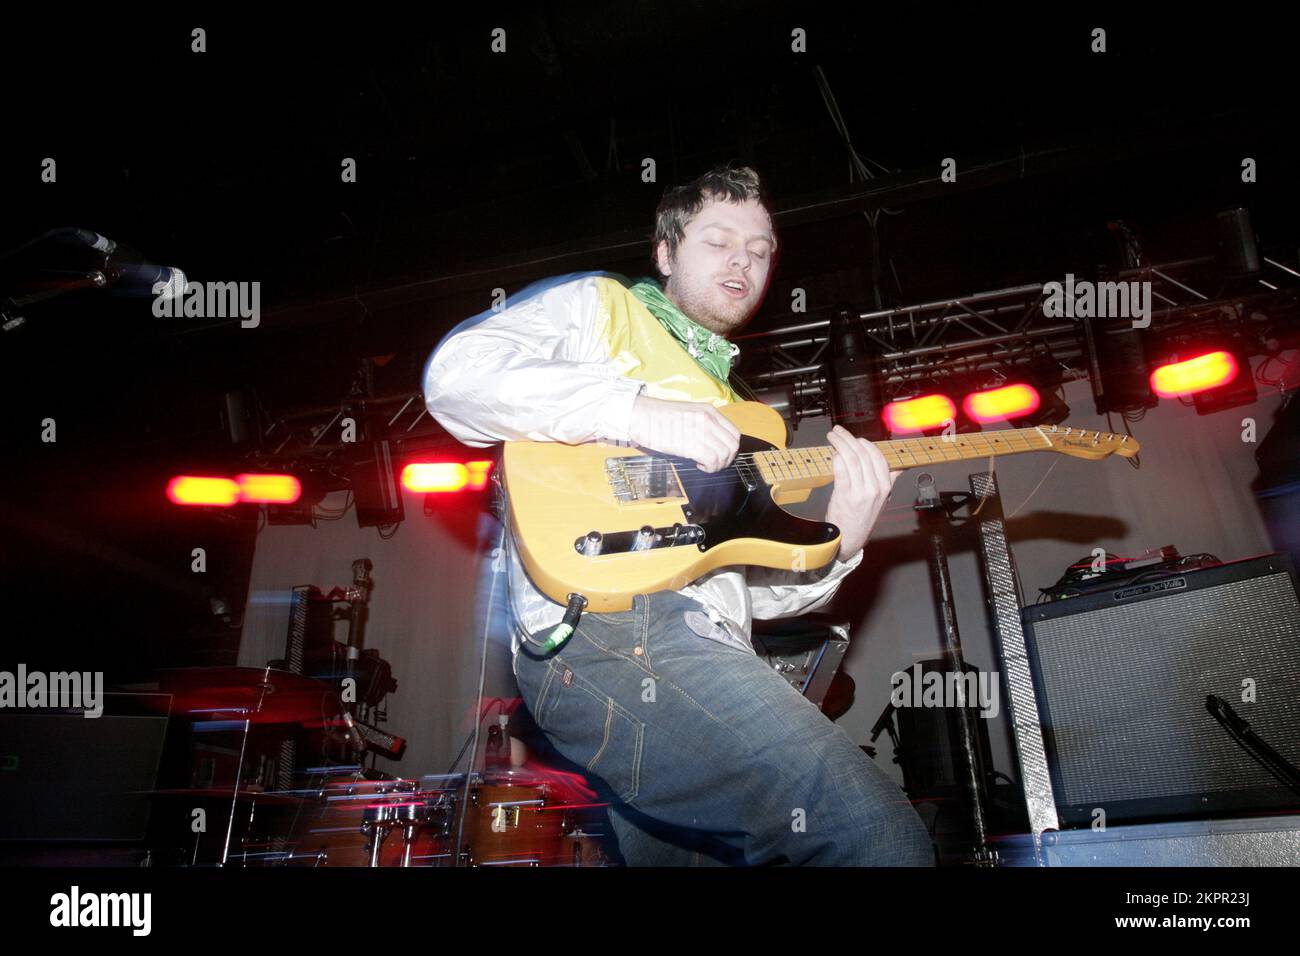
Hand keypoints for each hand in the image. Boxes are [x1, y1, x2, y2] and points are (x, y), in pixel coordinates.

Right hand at [627, 394, 740, 472]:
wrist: (641, 415)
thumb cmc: (659, 417)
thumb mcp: (688, 413)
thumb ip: (704, 424)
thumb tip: (714, 443)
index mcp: (710, 411)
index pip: (734, 433)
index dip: (730, 448)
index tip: (720, 454)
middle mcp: (709, 420)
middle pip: (732, 446)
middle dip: (726, 459)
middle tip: (713, 463)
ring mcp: (702, 431)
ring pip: (724, 455)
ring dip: (717, 465)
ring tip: (704, 464)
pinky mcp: (692, 444)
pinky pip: (713, 461)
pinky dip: (709, 468)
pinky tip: (698, 465)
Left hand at [825, 425, 900, 560]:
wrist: (850, 539)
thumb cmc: (861, 518)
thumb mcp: (881, 500)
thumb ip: (888, 481)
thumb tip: (899, 467)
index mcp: (885, 487)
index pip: (878, 457)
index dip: (866, 444)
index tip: (856, 439)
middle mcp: (875, 488)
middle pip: (863, 455)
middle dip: (849, 439)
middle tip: (838, 432)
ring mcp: (860, 492)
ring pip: (851, 459)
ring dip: (840, 444)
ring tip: (832, 436)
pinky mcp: (845, 496)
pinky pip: (841, 471)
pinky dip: (836, 459)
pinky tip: (832, 453)